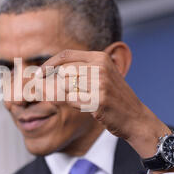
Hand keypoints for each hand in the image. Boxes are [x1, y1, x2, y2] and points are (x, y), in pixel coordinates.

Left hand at [38, 48, 171, 159]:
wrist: (135, 118)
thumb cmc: (114, 99)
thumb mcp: (101, 77)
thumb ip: (79, 71)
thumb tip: (46, 74)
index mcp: (100, 57)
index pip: (66, 55)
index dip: (48, 64)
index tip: (37, 74)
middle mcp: (100, 67)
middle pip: (62, 72)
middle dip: (51, 83)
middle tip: (48, 91)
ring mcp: (100, 83)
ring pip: (64, 85)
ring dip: (59, 94)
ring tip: (70, 99)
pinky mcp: (98, 100)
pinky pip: (70, 100)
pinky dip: (67, 103)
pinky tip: (79, 105)